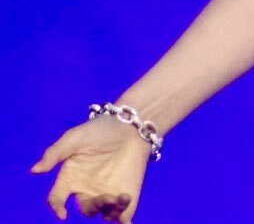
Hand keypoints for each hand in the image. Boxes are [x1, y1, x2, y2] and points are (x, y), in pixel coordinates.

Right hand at [30, 115, 151, 221]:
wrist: (132, 125)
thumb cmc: (100, 129)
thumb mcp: (76, 137)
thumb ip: (56, 153)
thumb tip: (35, 170)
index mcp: (70, 178)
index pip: (57, 199)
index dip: (56, 207)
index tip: (62, 213)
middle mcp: (86, 190)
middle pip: (85, 209)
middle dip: (95, 207)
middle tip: (109, 197)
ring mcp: (106, 193)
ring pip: (103, 214)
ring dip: (111, 213)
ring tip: (122, 199)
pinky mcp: (126, 193)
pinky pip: (123, 215)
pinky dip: (124, 221)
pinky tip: (128, 222)